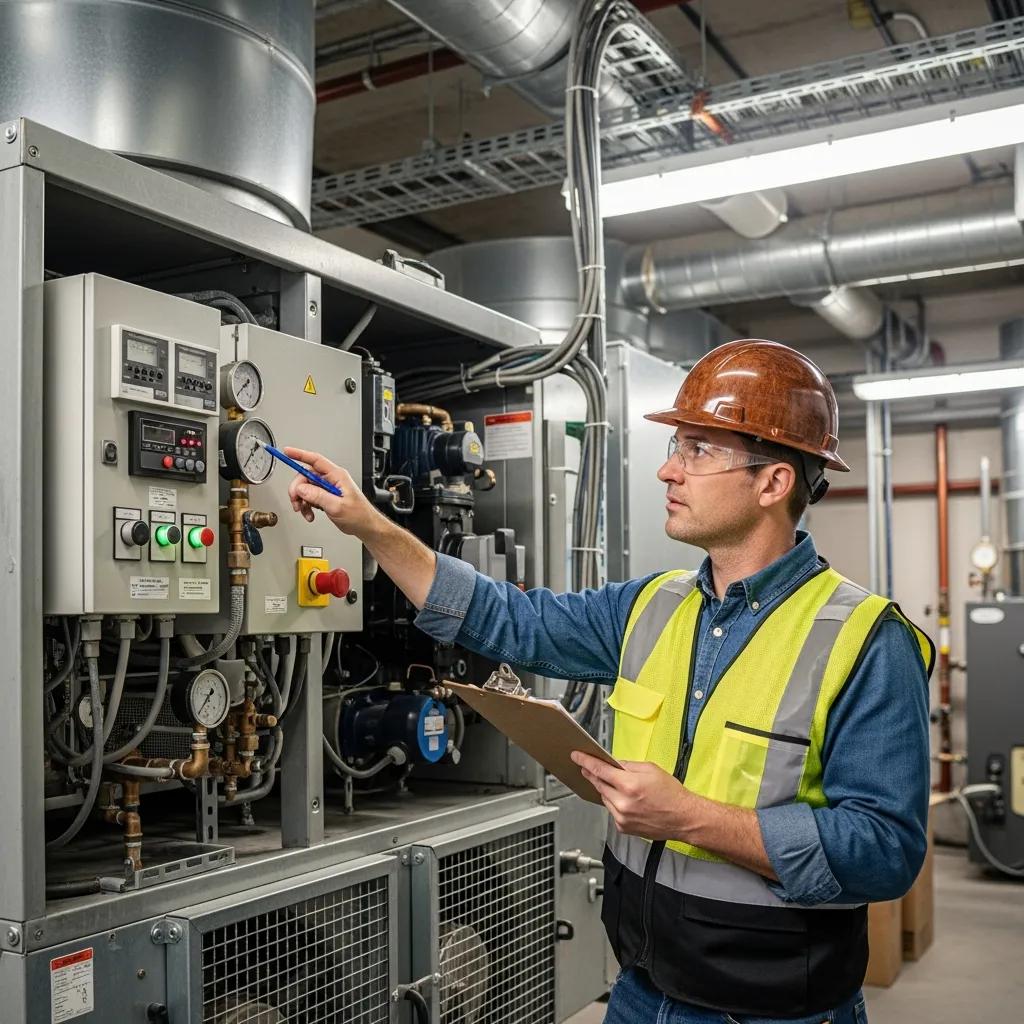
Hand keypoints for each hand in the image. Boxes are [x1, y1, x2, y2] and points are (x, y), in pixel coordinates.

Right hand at [283, 448, 376, 538]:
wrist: (365, 526)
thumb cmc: (359, 515)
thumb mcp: (337, 506)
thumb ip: (318, 496)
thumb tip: (302, 488)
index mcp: (337, 476)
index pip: (315, 460)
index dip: (300, 454)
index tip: (287, 451)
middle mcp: (332, 479)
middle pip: (306, 476)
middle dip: (298, 489)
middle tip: (296, 501)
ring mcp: (328, 488)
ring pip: (306, 488)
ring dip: (301, 501)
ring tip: (305, 511)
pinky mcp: (326, 497)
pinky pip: (310, 497)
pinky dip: (306, 506)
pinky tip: (310, 514)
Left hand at [571, 751, 698, 841]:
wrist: (684, 818)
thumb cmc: (671, 794)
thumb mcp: (651, 769)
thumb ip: (628, 765)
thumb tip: (612, 763)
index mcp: (630, 785)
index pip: (600, 770)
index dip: (586, 762)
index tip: (577, 757)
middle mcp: (623, 803)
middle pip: (599, 785)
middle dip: (593, 775)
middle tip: (588, 767)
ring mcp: (622, 817)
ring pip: (604, 798)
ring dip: (606, 790)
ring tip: (618, 786)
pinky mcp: (623, 828)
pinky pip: (612, 811)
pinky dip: (614, 804)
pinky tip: (626, 801)